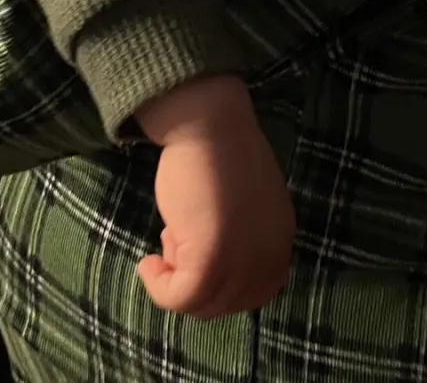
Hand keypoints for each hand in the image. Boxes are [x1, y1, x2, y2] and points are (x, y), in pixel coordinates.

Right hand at [136, 76, 294, 318]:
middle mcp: (269, 257)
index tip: (192, 254)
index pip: (255, 290)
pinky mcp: (209, 260)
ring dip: (175, 282)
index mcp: (280, 240)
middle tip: (174, 245)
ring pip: (203, 305)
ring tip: (165, 239)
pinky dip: (159, 288)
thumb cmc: (217, 150)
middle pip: (228, 303)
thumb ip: (242, 233)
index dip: (219, 283)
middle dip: (195, 283)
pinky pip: (180, 297)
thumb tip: (214, 258)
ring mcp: (241, 261)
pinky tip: (147, 264)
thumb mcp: (244, 201)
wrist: (207, 122)